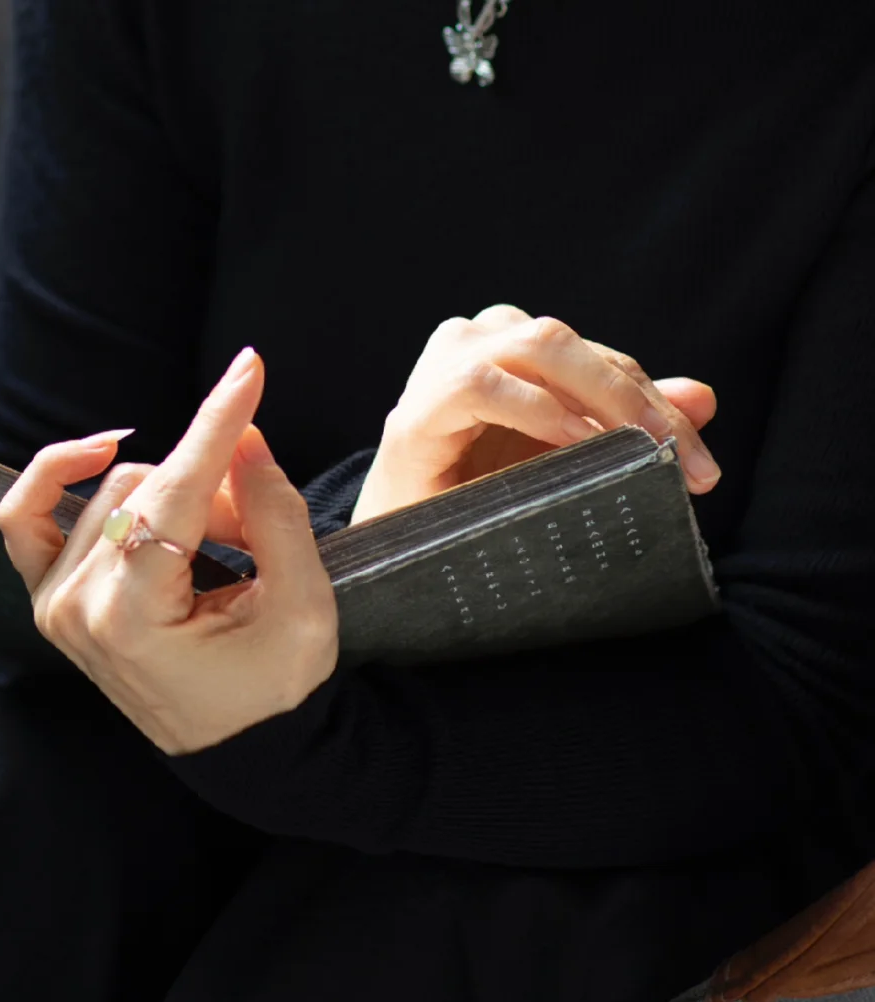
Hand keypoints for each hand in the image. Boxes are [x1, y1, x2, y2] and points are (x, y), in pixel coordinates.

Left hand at [0, 349, 339, 754]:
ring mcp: (54, 604)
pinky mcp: (48, 597)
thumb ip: (278, 517)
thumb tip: (247, 437)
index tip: (249, 370)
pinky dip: (58, 472)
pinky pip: (26, 513)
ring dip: (176, 496)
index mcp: (134, 624)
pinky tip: (103, 449)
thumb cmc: (275, 688)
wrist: (239, 746)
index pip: (172, 498)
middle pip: (148, 489)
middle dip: (216, 490)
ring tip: (222, 543)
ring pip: (113, 491)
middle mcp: (77, 610)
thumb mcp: (302, 609)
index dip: (216, 428)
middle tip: (260, 528)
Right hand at [350, 304, 720, 525]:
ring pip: (539, 346)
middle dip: (641, 402)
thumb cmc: (477, 504)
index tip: (702, 467)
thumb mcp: (563, 463)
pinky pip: (482, 385)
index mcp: (514, 345)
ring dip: (601, 398)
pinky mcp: (415, 411)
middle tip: (684, 464)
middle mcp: (478, 339)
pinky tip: (572, 441)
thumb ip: (625, 426)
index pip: (601, 360)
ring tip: (639, 449)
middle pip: (576, 346)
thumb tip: (707, 398)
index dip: (658, 405)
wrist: (398, 558)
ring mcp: (442, 366)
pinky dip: (534, 409)